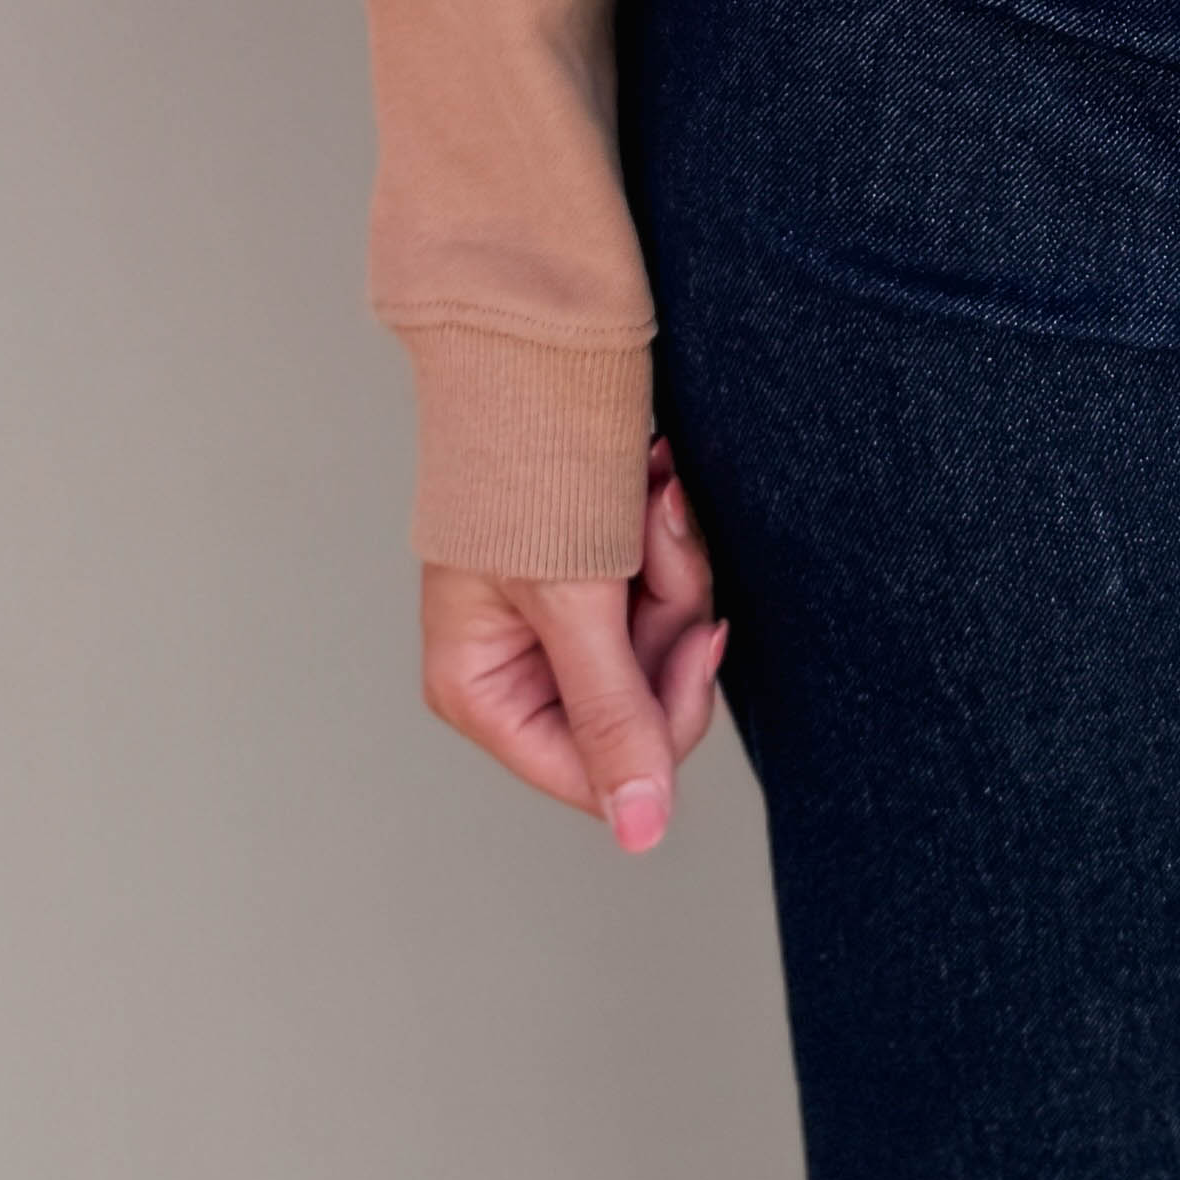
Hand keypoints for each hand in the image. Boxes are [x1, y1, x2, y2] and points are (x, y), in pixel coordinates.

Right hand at [419, 434, 727, 852]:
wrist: (533, 346)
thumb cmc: (523, 466)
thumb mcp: (573, 601)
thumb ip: (613, 718)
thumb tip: (642, 833)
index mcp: (481, 691)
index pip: (599, 769)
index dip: (664, 711)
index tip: (697, 631)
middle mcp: (518, 669)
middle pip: (642, 704)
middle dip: (670, 613)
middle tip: (662, 528)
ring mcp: (561, 621)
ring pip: (663, 641)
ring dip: (674, 559)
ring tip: (653, 489)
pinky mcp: (599, 576)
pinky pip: (664, 589)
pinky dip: (670, 536)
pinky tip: (654, 483)